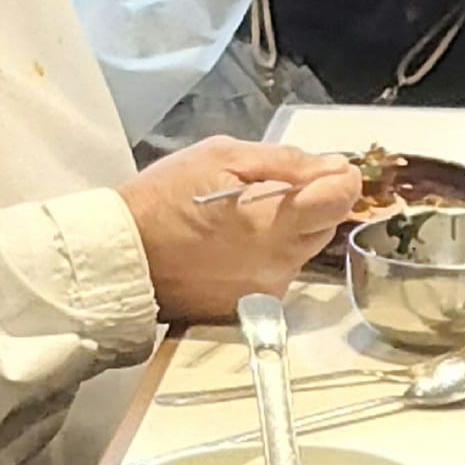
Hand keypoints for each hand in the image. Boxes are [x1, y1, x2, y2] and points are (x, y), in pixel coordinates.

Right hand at [128, 136, 363, 318]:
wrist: (122, 257)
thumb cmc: (164, 199)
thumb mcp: (221, 158)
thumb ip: (285, 162)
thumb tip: (331, 166)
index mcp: (275, 224)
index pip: (339, 203)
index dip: (342, 180)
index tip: (332, 169)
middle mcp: (279, 264)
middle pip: (324, 226)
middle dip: (312, 201)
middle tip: (276, 184)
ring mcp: (266, 290)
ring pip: (301, 250)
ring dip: (288, 228)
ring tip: (244, 211)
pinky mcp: (250, 306)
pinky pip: (276, 272)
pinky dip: (266, 252)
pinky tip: (232, 240)